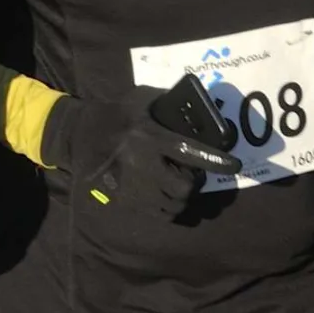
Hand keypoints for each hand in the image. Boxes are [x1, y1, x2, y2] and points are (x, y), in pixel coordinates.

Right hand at [41, 90, 240, 216]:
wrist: (79, 133)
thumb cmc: (114, 114)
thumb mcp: (138, 99)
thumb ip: (163, 101)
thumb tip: (192, 105)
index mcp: (148, 137)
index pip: (188, 151)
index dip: (214, 160)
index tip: (234, 165)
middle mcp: (143, 164)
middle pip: (183, 187)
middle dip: (191, 183)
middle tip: (189, 174)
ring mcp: (133, 185)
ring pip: (173, 204)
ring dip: (180, 197)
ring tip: (176, 185)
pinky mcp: (126, 198)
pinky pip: (159, 213)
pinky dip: (167, 208)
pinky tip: (162, 195)